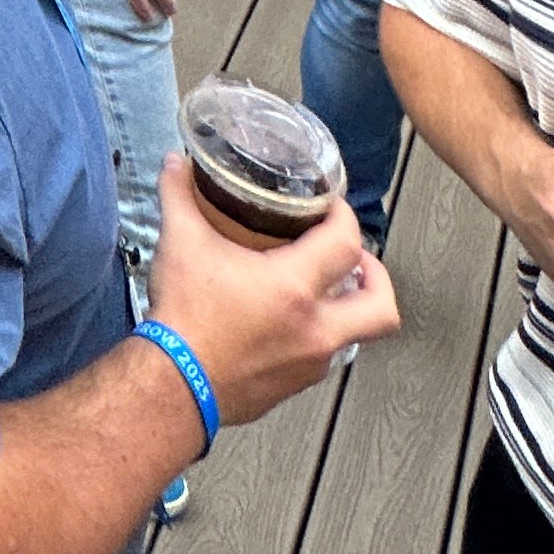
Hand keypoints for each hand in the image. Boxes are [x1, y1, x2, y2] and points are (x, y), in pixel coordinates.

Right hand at [144, 156, 397, 426]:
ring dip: (341, 310)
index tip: (333, 209)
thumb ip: (180, 196)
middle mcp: (314, 330)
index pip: (347, 243)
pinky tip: (280, 324)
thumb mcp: (180, 243)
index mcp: (294, 288)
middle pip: (381, 309)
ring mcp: (307, 365)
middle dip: (377, 280)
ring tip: (313, 290)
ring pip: (351, 337)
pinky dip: (310, 338)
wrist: (172, 385)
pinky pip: (317, 361)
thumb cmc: (184, 320)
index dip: (345, 217)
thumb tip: (177, 165)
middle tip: (356, 261)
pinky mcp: (290, 387)